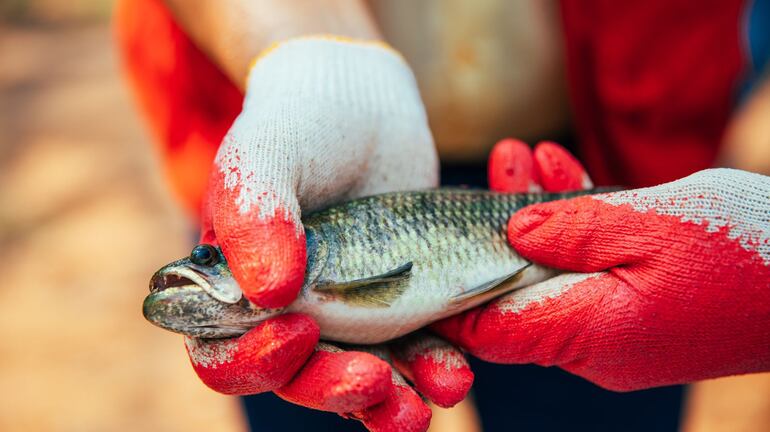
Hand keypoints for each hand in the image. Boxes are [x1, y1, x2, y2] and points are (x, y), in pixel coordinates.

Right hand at [186, 37, 471, 430]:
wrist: (361, 103)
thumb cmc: (296, 124)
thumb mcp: (264, 156)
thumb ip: (253, 215)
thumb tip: (270, 293)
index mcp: (235, 291)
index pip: (225, 354)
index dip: (256, 361)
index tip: (298, 330)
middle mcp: (289, 314)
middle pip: (300, 379)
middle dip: (337, 390)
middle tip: (376, 384)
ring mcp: (347, 313)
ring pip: (362, 378)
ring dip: (395, 399)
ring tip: (438, 389)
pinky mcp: (398, 304)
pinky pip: (411, 349)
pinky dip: (432, 365)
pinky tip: (457, 367)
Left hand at [434, 139, 769, 390]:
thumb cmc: (748, 251)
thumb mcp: (651, 226)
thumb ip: (573, 230)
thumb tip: (510, 233)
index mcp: (590, 335)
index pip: (488, 330)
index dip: (449, 291)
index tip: (427, 245)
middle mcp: (595, 345)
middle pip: (516, 292)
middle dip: (496, 229)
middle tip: (496, 167)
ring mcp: (617, 330)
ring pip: (552, 274)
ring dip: (537, 216)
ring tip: (522, 156)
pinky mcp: (638, 309)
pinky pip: (591, 269)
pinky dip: (576, 226)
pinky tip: (564, 174)